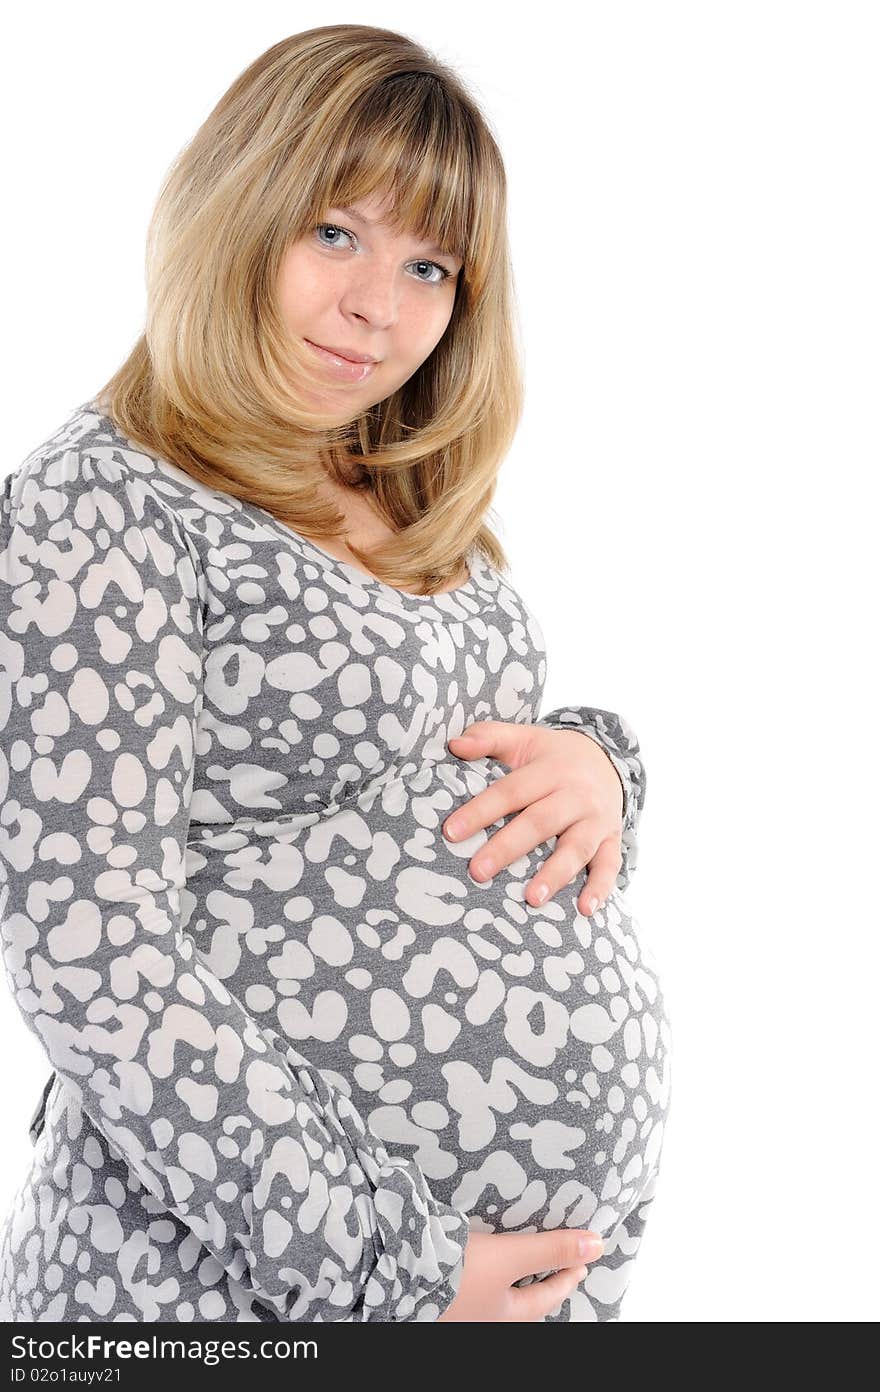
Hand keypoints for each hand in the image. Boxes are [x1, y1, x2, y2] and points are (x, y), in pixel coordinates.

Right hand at [436, 1227, 604, 1321]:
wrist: (400, 1270)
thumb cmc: (457, 1273)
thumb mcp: (510, 1257)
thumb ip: (551, 1250)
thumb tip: (597, 1245)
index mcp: (503, 1316)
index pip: (545, 1299)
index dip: (566, 1278)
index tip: (583, 1263)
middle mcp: (483, 1318)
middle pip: (522, 1303)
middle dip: (541, 1285)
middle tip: (558, 1266)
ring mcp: (461, 1309)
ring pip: (498, 1296)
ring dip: (514, 1280)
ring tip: (524, 1264)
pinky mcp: (441, 1291)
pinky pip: (477, 1286)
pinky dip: (490, 1274)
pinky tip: (483, 1261)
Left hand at [444, 721, 624, 914]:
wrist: (606, 759)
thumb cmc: (551, 756)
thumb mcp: (523, 738)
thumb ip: (488, 737)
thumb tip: (454, 744)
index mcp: (550, 769)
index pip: (511, 791)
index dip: (481, 811)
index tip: (451, 832)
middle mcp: (576, 794)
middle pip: (540, 822)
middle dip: (509, 848)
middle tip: (478, 871)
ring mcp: (597, 819)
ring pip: (576, 848)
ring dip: (555, 874)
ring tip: (531, 899)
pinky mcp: (612, 840)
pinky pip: (610, 865)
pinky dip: (601, 888)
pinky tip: (585, 910)